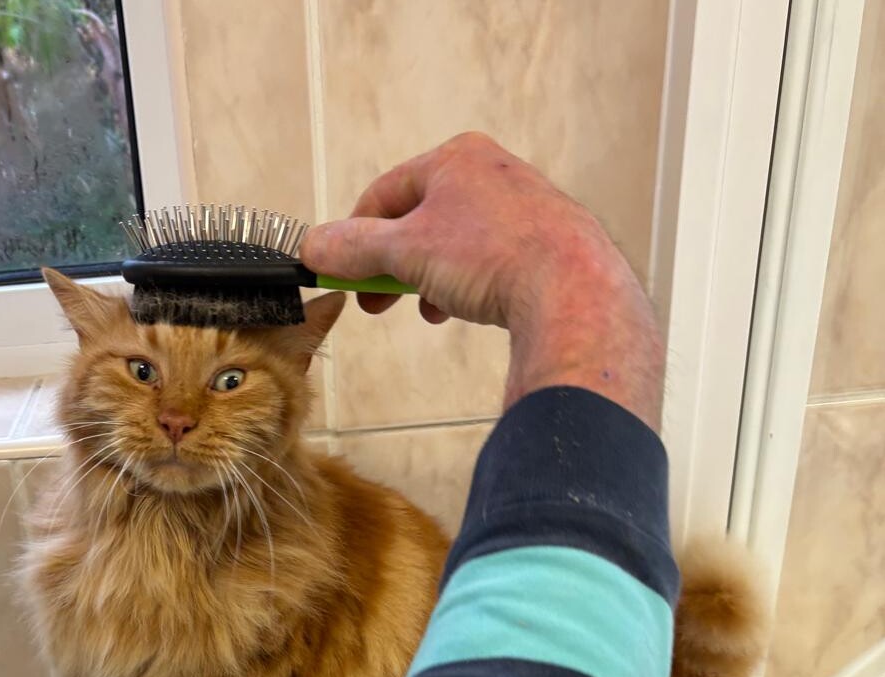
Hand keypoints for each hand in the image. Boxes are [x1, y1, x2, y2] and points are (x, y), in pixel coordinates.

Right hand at [300, 132, 662, 427]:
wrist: (571, 289)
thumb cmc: (492, 256)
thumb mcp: (406, 252)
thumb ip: (354, 249)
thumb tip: (313, 248)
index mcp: (455, 158)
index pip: (385, 193)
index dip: (354, 236)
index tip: (340, 272)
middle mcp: (492, 172)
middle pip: (419, 220)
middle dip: (391, 266)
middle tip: (373, 303)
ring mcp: (523, 206)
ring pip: (454, 243)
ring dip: (427, 279)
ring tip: (425, 310)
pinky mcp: (545, 242)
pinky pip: (487, 261)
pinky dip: (465, 285)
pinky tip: (462, 310)